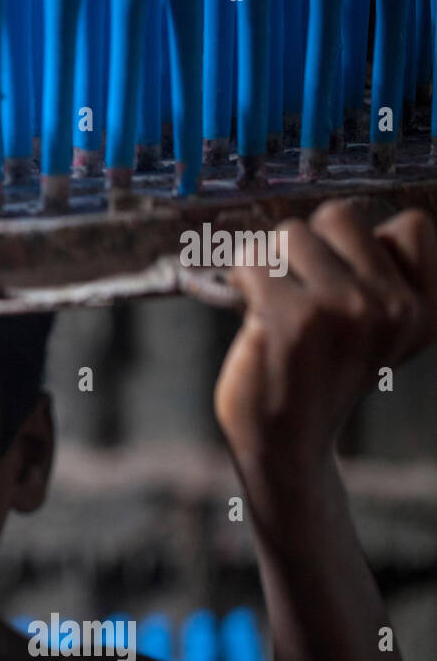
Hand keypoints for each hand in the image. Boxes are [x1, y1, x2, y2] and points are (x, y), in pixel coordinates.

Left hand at [215, 200, 436, 480]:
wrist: (286, 444)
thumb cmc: (319, 380)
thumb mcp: (378, 335)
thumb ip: (379, 281)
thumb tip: (336, 227)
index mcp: (424, 310)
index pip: (412, 227)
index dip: (363, 244)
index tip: (341, 276)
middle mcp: (392, 308)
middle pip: (342, 216)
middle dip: (309, 243)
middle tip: (296, 285)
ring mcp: (342, 309)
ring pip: (292, 233)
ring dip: (271, 261)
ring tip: (272, 302)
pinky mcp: (290, 318)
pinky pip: (252, 260)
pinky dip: (241, 279)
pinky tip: (251, 312)